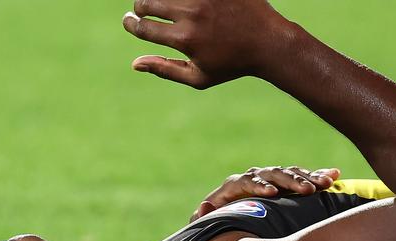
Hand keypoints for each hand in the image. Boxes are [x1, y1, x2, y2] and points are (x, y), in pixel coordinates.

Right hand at [122, 0, 289, 88]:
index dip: (130, 24)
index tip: (128, 22)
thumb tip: (135, 63)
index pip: (143, 28)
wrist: (268, 43)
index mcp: (185, 40)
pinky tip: (179, 3)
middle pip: (148, 2)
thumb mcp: (198, 77)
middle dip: (139, 7)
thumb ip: (165, 70)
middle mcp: (192, 14)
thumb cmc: (232, 65)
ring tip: (157, 3)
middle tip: (142, 10)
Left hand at [190, 166, 340, 221]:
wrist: (230, 220)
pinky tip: (335, 174)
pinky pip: (303, 177)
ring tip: (325, 184)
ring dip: (308, 178)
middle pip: (273, 174)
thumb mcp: (208, 223)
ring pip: (291, 173)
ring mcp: (272, 179)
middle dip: (290, 181)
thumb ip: (203, 217)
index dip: (259, 186)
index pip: (247, 181)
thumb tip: (205, 205)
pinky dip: (317, 175)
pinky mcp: (286, 184)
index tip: (272, 193)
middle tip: (307, 190)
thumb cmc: (218, 224)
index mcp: (235, 186)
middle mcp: (255, 178)